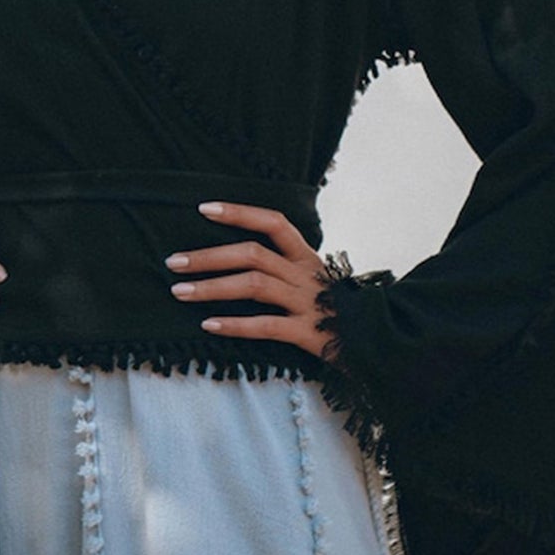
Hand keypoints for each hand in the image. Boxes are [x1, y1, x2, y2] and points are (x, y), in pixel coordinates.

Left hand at [165, 201, 329, 358]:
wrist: (381, 345)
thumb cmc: (339, 314)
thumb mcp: (317, 282)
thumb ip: (287, 269)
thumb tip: (242, 259)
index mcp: (308, 258)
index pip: (273, 223)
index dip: (239, 213)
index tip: (203, 209)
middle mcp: (307, 275)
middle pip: (253, 254)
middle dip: (209, 256)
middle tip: (174, 262)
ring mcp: (308, 303)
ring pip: (254, 285)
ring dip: (212, 287)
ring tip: (181, 291)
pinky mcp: (309, 334)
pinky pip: (266, 326)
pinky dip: (235, 325)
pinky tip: (209, 325)